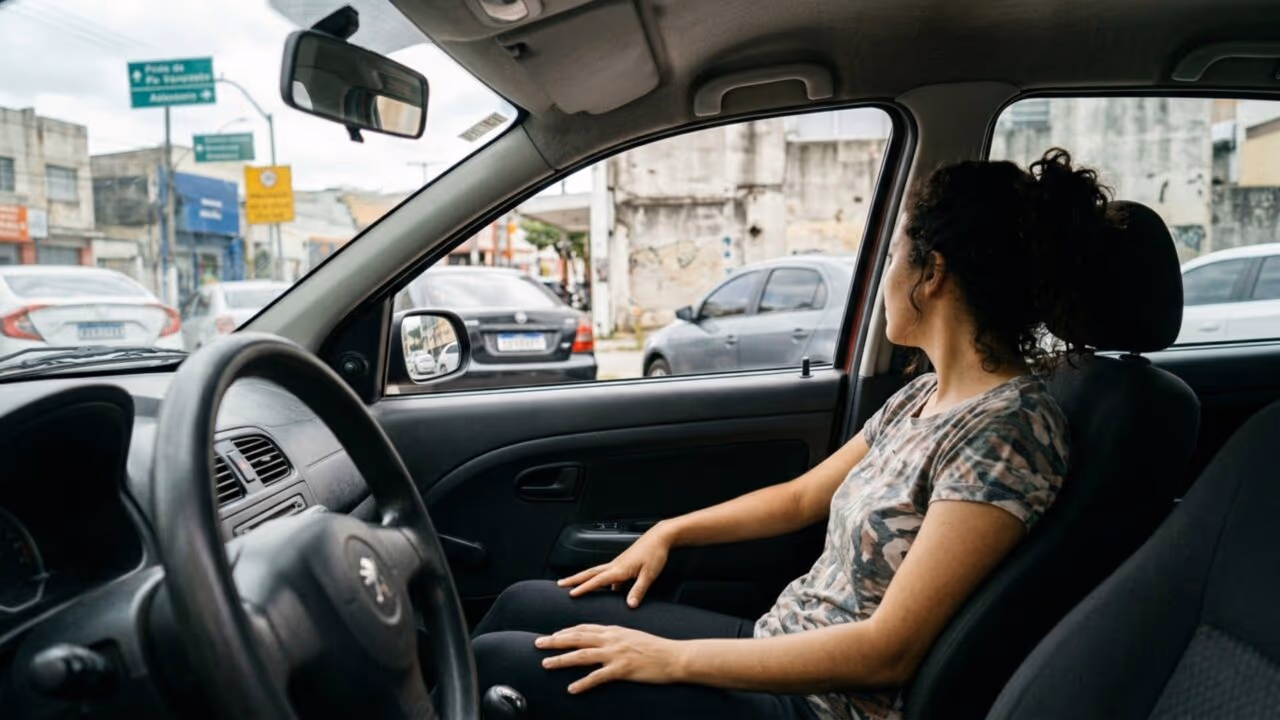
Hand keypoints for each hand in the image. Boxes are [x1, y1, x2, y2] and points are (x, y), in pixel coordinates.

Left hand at [535, 625, 683, 692]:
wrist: (674, 656)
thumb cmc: (656, 648)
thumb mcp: (633, 636)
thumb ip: (616, 637)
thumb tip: (604, 641)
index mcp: (614, 630)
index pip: (584, 628)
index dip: (566, 631)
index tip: (553, 635)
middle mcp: (611, 639)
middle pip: (576, 638)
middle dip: (555, 641)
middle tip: (537, 643)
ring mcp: (615, 654)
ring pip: (581, 655)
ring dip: (561, 660)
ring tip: (545, 664)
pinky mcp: (621, 669)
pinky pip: (597, 677)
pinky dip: (582, 683)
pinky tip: (571, 689)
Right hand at [557, 524, 673, 606]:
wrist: (660, 537)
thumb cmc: (655, 554)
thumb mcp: (649, 574)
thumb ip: (639, 590)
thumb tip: (630, 605)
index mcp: (619, 569)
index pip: (598, 580)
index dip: (584, 588)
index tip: (571, 594)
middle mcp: (615, 565)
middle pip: (590, 573)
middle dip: (574, 579)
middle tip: (560, 584)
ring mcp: (618, 563)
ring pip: (596, 572)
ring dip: (584, 578)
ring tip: (573, 585)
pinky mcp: (623, 563)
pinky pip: (607, 573)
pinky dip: (600, 580)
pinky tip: (605, 589)